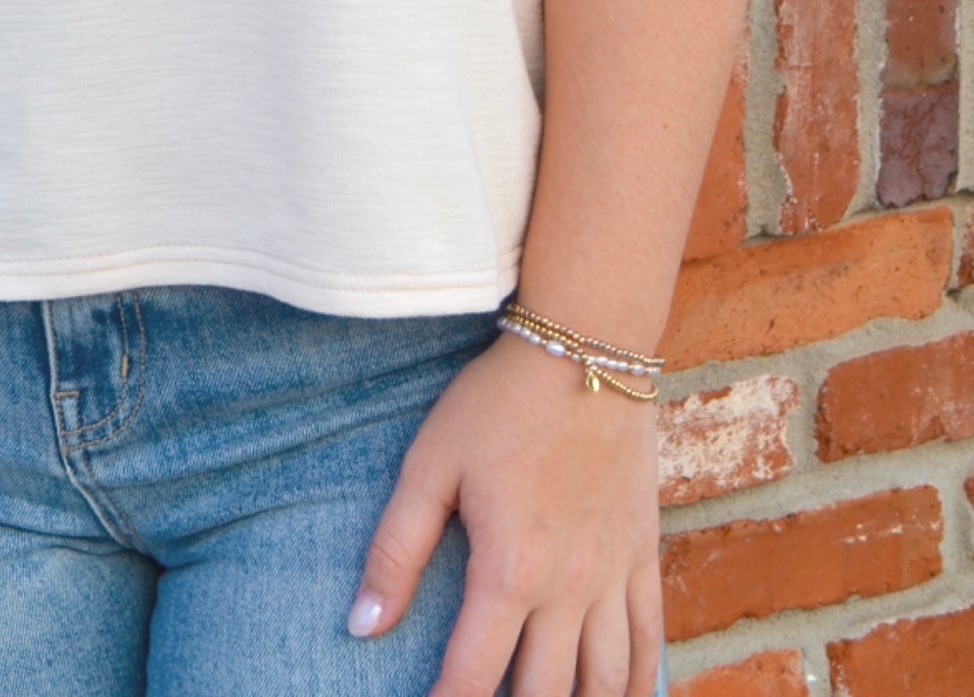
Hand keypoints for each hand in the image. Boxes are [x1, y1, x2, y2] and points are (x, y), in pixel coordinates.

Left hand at [351, 330, 662, 696]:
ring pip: (606, 683)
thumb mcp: (429, 466)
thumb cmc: (498, 403)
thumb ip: (396, 550)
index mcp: (510, 571)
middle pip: (546, 695)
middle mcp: (569, 589)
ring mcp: (613, 576)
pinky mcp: (643, 556)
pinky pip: (651, 642)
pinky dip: (640, 684)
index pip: (473, 676)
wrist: (585, 350)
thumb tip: (361, 627)